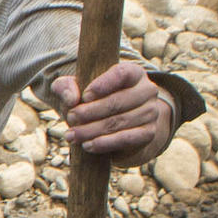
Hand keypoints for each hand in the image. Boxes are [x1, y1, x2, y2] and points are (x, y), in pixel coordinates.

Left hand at [52, 64, 175, 165]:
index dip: (102, 85)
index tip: (84, 96)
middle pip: (118, 101)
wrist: (111, 126)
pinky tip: (88, 145)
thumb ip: (66, 87)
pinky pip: (127, 138)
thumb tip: (71, 99)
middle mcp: (147, 90)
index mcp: (133, 72)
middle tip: (70, 118)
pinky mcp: (148, 133)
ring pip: (119, 121)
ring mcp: (151, 112)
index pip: (121, 73)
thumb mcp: (75, 89)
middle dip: (90, 112)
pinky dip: (105, 143)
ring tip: (72, 135)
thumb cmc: (91, 101)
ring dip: (92, 130)